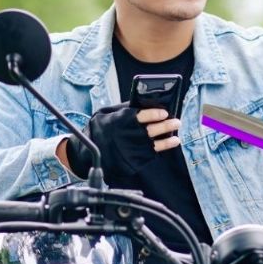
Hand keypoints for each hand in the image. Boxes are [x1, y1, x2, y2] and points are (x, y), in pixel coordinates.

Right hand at [62, 103, 181, 179]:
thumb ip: (124, 108)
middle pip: (149, 131)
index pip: (138, 116)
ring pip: (152, 145)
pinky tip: (170, 143)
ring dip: (167, 140)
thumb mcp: (106, 113)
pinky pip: (149, 155)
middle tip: (176, 121)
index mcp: (118, 122)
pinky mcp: (131, 162)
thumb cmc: (100, 129)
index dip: (153, 113)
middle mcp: (124, 137)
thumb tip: (144, 101)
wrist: (86, 153)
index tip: (165, 112)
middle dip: (165, 126)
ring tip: (175, 135)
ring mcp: (128, 151)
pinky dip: (161, 149)